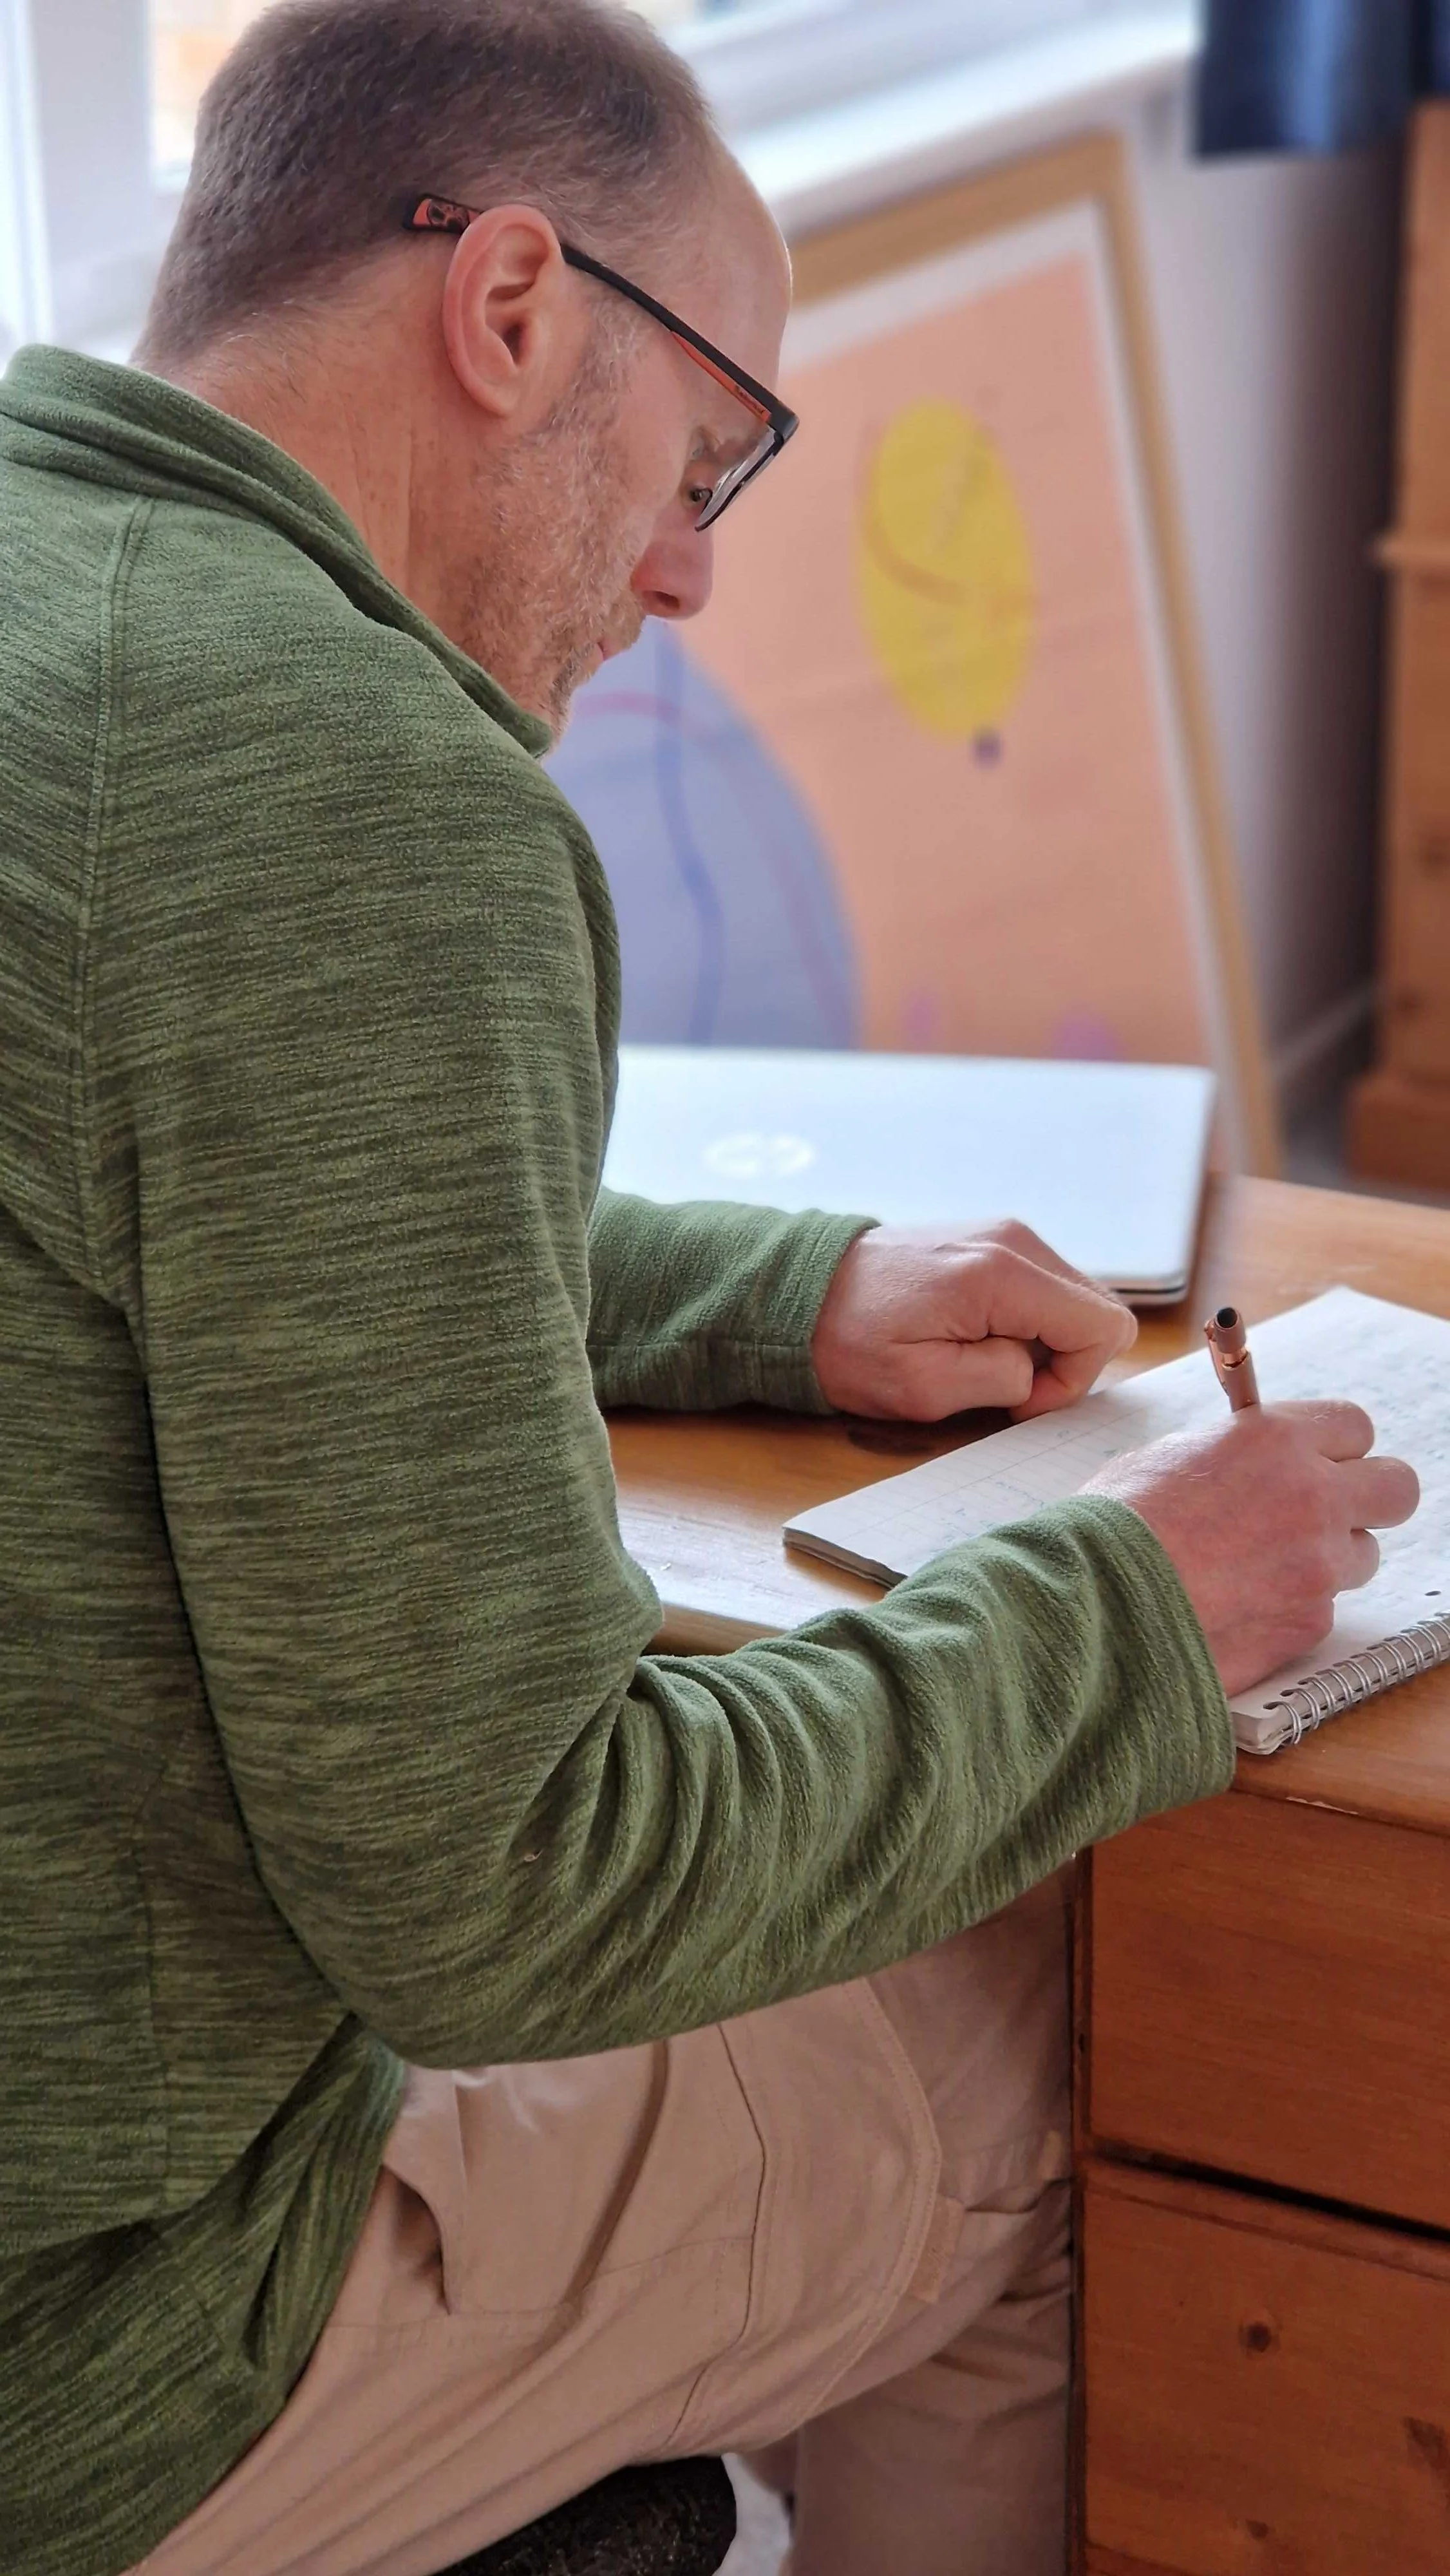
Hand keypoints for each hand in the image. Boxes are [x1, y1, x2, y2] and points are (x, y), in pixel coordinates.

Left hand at [811, 1220, 1138, 1420]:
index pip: (1102, 1328)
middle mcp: (1015, 1240)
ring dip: (1045, 1343)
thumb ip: (1004, 1379)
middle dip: (1066, 1362)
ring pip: (1074, 1301)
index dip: (1074, 1380)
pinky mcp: (993, 1240)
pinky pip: (1045, 1289)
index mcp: (1002, 1273)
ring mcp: (1006, 1233)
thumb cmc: (851, 1344)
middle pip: (1099, 1310)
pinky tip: (976, 1336)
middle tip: (1002, 1385)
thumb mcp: (924, 1387)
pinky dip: (1026, 1322)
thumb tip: (1041, 1370)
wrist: (800, 1293)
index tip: (1019, 1400)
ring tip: (981, 1359)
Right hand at [1085, 1400, 1420, 1695]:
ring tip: (1261, 1570)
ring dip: (1326, 1559)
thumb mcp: (1168, 1457)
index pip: (1355, 1425)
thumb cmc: (1115, 1526)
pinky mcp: (1309, 1623)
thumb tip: (1248, 1461)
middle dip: (1368, 1497)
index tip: (1319, 1459)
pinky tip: (1239, 1608)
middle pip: (1396, 1487)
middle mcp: (1313, 1496)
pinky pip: (1322, 1609)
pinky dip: (1290, 1608)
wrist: (1096, 1604)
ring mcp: (1318, 1565)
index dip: (1335, 1445)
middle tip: (1328, 1511)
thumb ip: (1231, 1453)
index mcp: (1276, 1439)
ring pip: (1361, 1556)